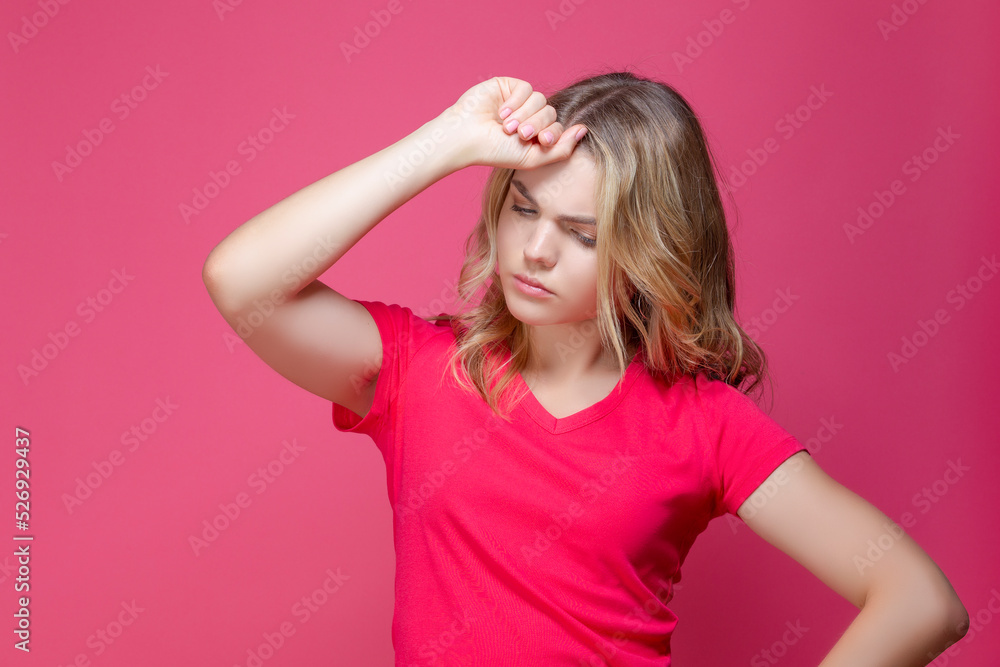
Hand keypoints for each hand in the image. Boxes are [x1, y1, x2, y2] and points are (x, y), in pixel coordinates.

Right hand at [437, 76, 587, 170]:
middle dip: (537, 124)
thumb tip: (584, 130)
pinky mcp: (508, 86)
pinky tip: (502, 112)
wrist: (467, 138)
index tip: (541, 142)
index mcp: (535, 135)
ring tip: (507, 127)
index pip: (557, 129)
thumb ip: (561, 149)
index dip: (553, 134)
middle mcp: (529, 117)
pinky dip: (516, 102)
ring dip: (525, 115)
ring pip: (541, 100)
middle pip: (551, 113)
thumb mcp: (532, 158)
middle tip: (520, 135)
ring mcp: (519, 101)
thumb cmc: (495, 152)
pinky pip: (526, 88)